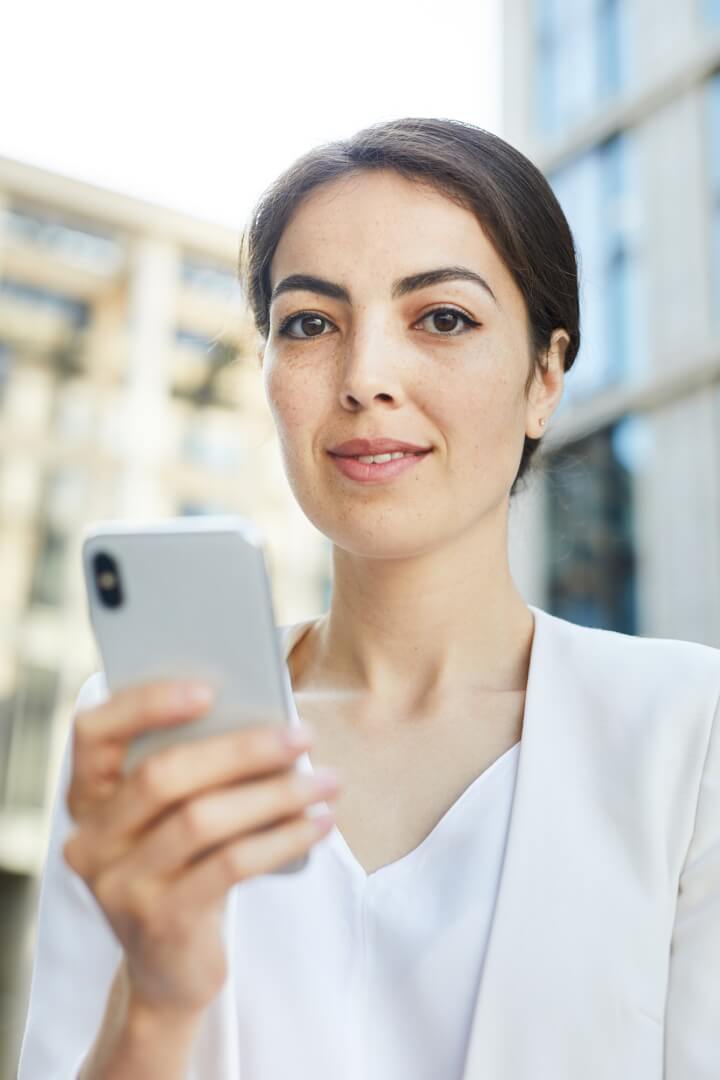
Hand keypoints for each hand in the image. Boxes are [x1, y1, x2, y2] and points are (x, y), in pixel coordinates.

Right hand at [63, 680, 339, 1017]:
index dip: (146, 703)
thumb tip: (267, 719)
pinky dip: (282, 838)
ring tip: (326, 781)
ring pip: (201, 819)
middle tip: (303, 735)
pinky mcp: (160, 920)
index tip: (210, 687)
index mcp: (89, 795)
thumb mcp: (178, 814)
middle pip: (163, 774)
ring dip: (275, 794)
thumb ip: (198, 769)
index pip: (94, 732)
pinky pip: (229, 865)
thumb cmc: (187, 864)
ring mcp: (119, 884)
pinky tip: (319, 823)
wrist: (172, 970)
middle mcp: (91, 838)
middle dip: (241, 749)